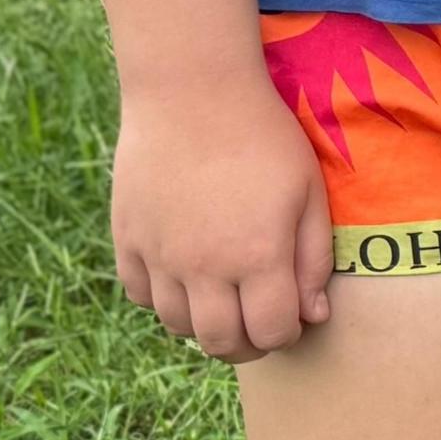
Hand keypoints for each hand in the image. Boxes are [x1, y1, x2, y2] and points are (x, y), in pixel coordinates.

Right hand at [113, 73, 330, 362]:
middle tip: (259, 324)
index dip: (286, 334)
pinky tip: (186, 277)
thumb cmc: (265, 139)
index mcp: (257, 257)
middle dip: (246, 344)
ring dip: (204, 324)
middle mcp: (203, 267)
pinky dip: (164, 299)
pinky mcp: (127, 239)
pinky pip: (141, 295)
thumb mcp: (309, 193)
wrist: (193, 95)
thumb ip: (313, 259)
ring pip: (177, 325)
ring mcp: (158, 256)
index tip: (292, 316)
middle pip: (219, 342)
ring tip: (226, 301)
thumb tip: (313, 316)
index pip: (270, 332)